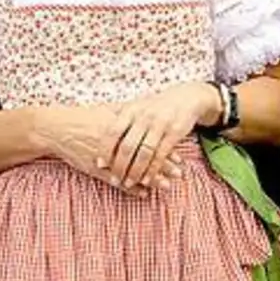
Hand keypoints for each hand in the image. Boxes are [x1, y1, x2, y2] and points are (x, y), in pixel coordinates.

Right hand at [35, 104, 181, 195]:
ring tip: (168, 186)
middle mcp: (117, 142)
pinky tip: (143, 194)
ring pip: (134, 170)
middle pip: (145, 156)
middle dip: (164, 166)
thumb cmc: (82, 118)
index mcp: (121, 126)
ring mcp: (107, 157)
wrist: (56, 129)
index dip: (164, 148)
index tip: (179, 156)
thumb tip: (143, 110)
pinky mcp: (97, 169)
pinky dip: (131, 189)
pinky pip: (118, 181)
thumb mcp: (105, 111)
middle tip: (180, 173)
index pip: (149, 139)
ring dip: (151, 179)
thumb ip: (125, 113)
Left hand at [100, 82, 219, 191]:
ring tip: (128, 183)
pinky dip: (152, 170)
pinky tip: (146, 180)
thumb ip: (117, 116)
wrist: (185, 98)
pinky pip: (161, 155)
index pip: (113, 131)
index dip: (105, 149)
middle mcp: (144, 116)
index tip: (99, 164)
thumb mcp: (135, 106)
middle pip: (128, 145)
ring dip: (135, 171)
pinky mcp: (174, 132)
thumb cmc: (154, 106)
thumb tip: (94, 126)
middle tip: (114, 179)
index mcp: (131, 110)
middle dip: (120, 165)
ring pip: (144, 153)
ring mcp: (160, 124)